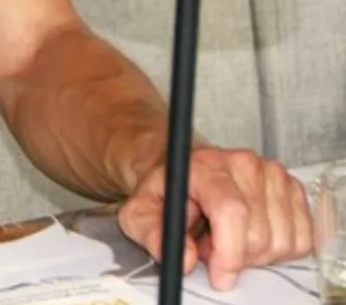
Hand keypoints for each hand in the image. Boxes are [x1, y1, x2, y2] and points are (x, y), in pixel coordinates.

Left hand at [116, 146, 311, 290]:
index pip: (231, 212)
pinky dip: (276, 248)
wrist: (183, 168)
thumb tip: (183, 259)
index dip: (229, 252)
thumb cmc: (165, 189)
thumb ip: (152, 234)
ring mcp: (272, 174)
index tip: (218, 274)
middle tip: (207, 246)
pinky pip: (300, 238)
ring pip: (282, 241)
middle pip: (258, 235)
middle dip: (233, 256)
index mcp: (204, 166)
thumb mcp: (139, 212)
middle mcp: (243, 164)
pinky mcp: (292, 188)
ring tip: (224, 238)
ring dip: (254, 254)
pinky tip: (248, 235)